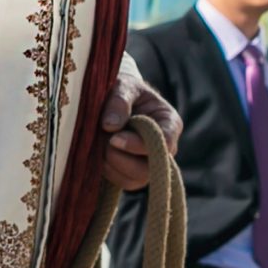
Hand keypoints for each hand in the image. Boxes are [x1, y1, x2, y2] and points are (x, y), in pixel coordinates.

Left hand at [100, 60, 181, 190]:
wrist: (113, 98)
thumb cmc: (123, 89)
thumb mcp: (123, 85)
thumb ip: (119, 101)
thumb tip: (110, 126)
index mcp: (169, 122)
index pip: (164, 142)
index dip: (139, 144)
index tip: (114, 139)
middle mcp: (165, 147)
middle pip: (151, 168)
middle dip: (122, 158)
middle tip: (103, 142)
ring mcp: (150, 162)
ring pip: (136, 179)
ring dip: (113, 165)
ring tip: (99, 144)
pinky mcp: (134, 172)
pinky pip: (124, 182)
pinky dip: (108, 172)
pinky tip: (97, 154)